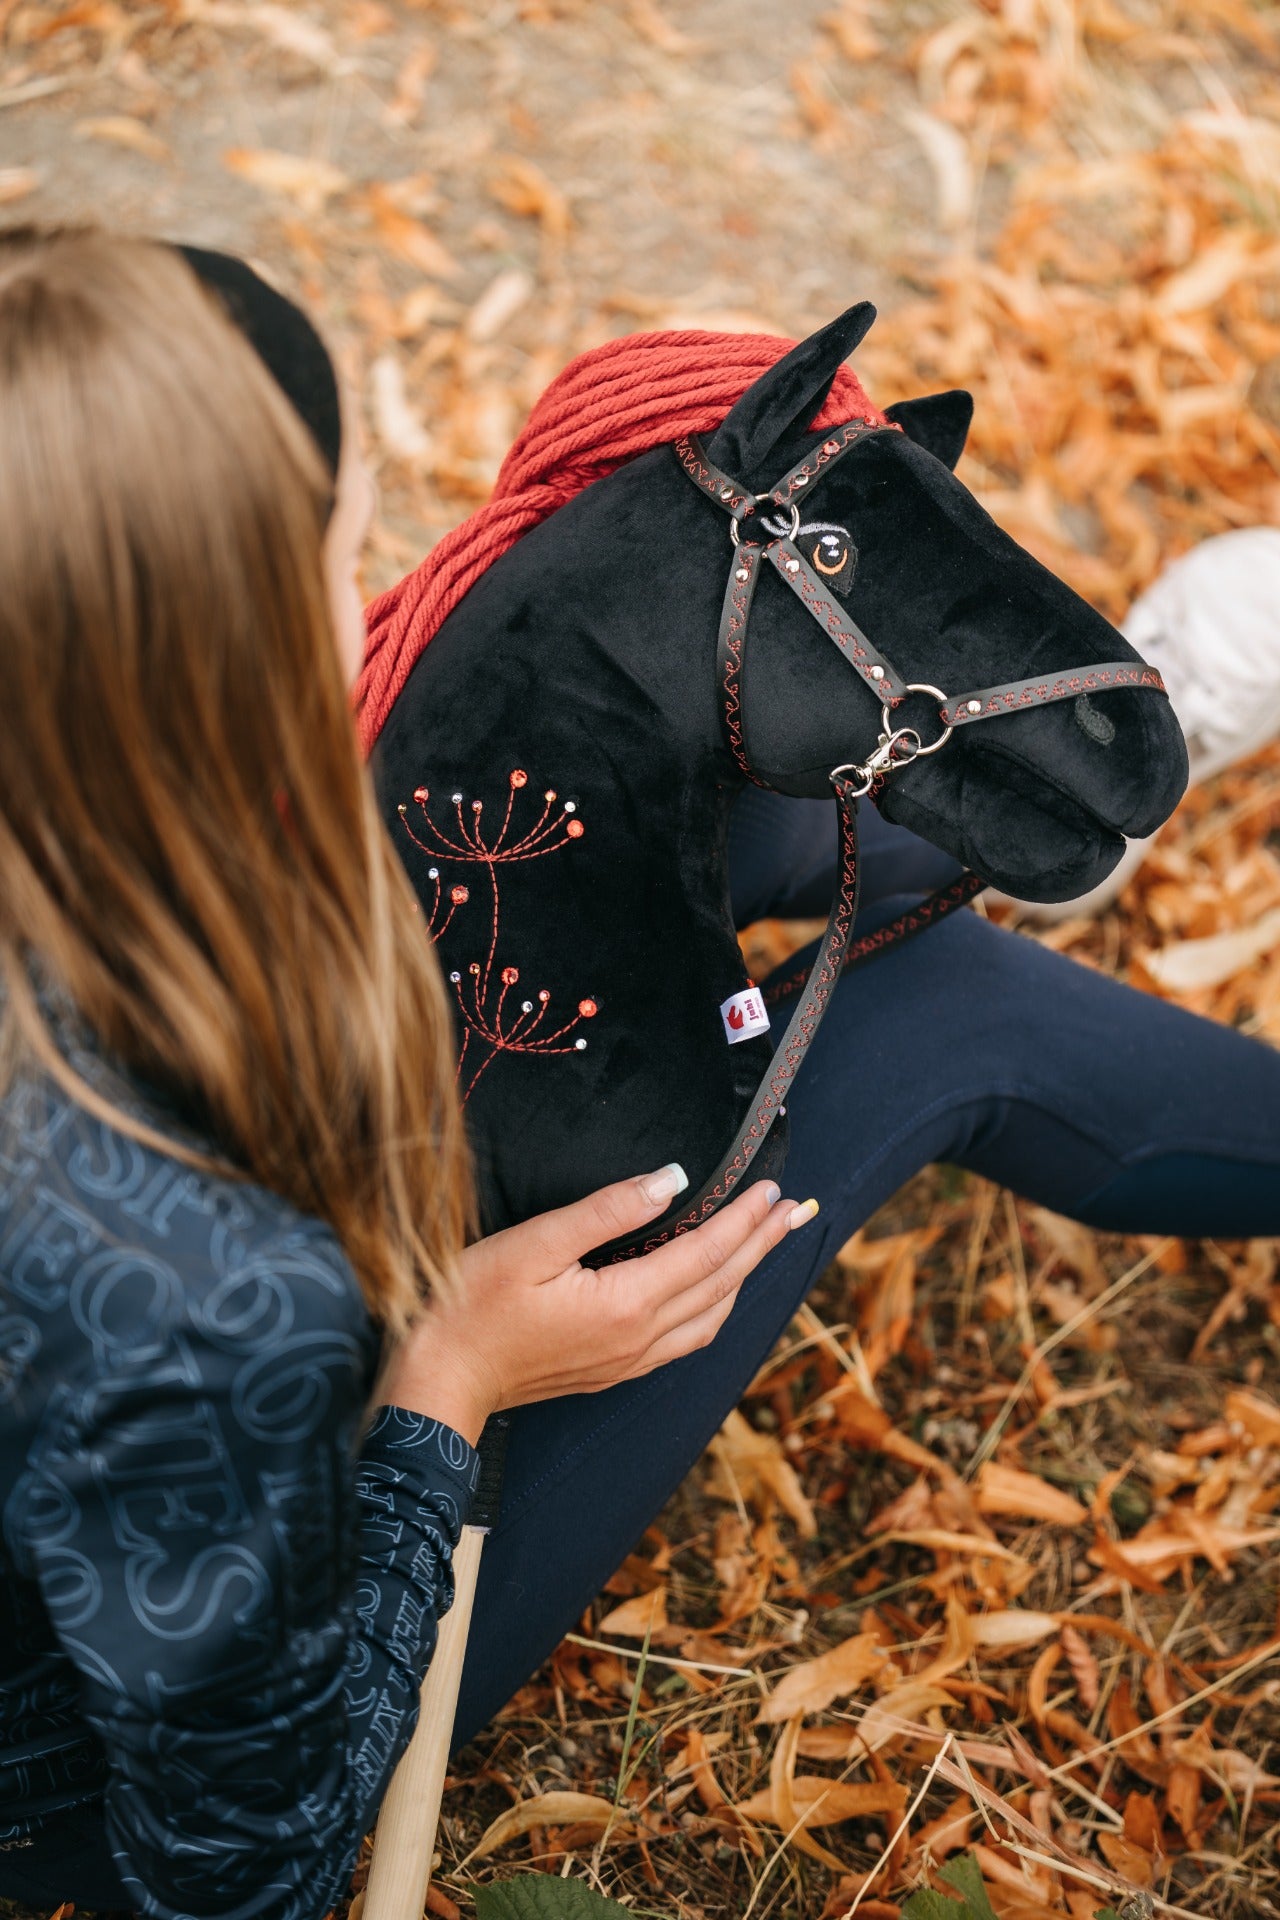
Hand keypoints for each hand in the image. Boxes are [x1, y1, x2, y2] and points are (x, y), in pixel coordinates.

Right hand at [379, 1166, 816, 1443]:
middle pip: (721, 1285)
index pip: (705, 1254)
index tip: (772, 1188)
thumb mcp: (533, 1243)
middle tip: (795, 1209)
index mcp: (624, 1304)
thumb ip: (606, 1211)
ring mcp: (628, 1361)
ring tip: (765, 1242)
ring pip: (710, 1317)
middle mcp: (638, 1340)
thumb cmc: (473, 1306)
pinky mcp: (613, 1370)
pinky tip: (716, 1291)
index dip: (743, 1220)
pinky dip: (714, 1306)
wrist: (441, 1380)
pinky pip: (686, 1338)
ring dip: (744, 1277)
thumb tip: (671, 1181)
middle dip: (760, 1244)